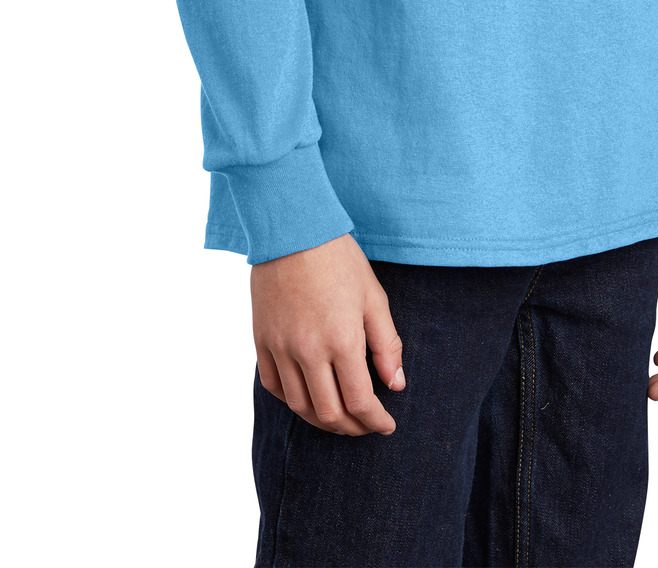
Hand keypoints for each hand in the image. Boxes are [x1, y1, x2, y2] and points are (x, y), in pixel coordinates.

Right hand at [251, 231, 405, 435]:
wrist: (292, 229)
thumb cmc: (338, 258)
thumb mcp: (373, 296)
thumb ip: (386, 345)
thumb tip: (396, 385)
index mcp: (341, 340)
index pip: (360, 401)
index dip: (376, 422)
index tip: (387, 426)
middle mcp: (308, 351)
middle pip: (329, 414)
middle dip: (353, 428)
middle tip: (367, 426)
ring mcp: (280, 348)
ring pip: (300, 406)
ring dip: (323, 421)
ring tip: (340, 419)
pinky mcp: (261, 341)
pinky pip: (274, 386)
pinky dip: (293, 401)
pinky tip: (308, 397)